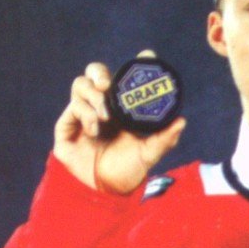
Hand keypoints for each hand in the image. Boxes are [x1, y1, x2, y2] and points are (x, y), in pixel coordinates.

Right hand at [53, 49, 185, 194]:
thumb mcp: (149, 154)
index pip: (124, 78)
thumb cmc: (128, 171)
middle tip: (108, 85)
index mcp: (121, 106)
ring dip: (92, 97)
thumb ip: (164, 139)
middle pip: (94, 73)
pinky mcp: (66, 127)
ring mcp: (82, 114)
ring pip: (80, 86)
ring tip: (104, 116)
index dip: (134, 63)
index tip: (147, 56)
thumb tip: (182, 121)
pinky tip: (95, 130)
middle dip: (99, 73)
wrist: (105, 191)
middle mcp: (101, 105)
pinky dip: (84, 115)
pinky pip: (72, 109)